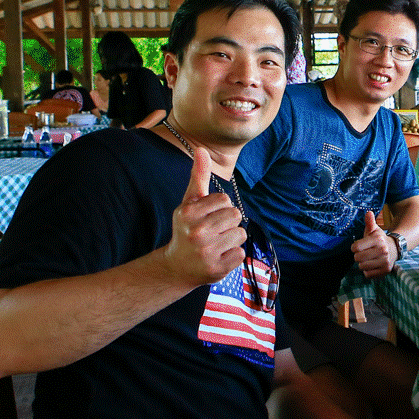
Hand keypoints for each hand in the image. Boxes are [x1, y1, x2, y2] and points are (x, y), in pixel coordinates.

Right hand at [163, 148, 246, 286]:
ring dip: (231, 239)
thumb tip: (201, 149)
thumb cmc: (187, 228)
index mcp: (188, 213)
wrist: (177, 266)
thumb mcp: (190, 202)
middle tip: (212, 231)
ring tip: (215, 244)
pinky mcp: (217, 269)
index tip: (207, 217)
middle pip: (235, 215)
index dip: (220, 207)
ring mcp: (206, 252)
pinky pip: (240, 253)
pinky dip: (232, 255)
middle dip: (227, 222)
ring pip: (240, 234)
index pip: (225, 200)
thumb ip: (199, 176)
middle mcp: (196, 232)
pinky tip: (217, 257)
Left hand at [351, 211, 395, 278]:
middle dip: (358, 256)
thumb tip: (368, 212)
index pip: (356, 247)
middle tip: (364, 253)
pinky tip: (372, 265)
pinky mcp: (385, 270)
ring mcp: (385, 261)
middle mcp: (383, 251)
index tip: (358, 246)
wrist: (395, 248)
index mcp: (378, 240)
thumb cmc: (380, 239)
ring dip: (363, 264)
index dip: (354, 247)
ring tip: (369, 259)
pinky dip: (368, 271)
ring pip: (362, 267)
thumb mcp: (375, 229)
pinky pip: (368, 274)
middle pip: (357, 258)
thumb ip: (370, 221)